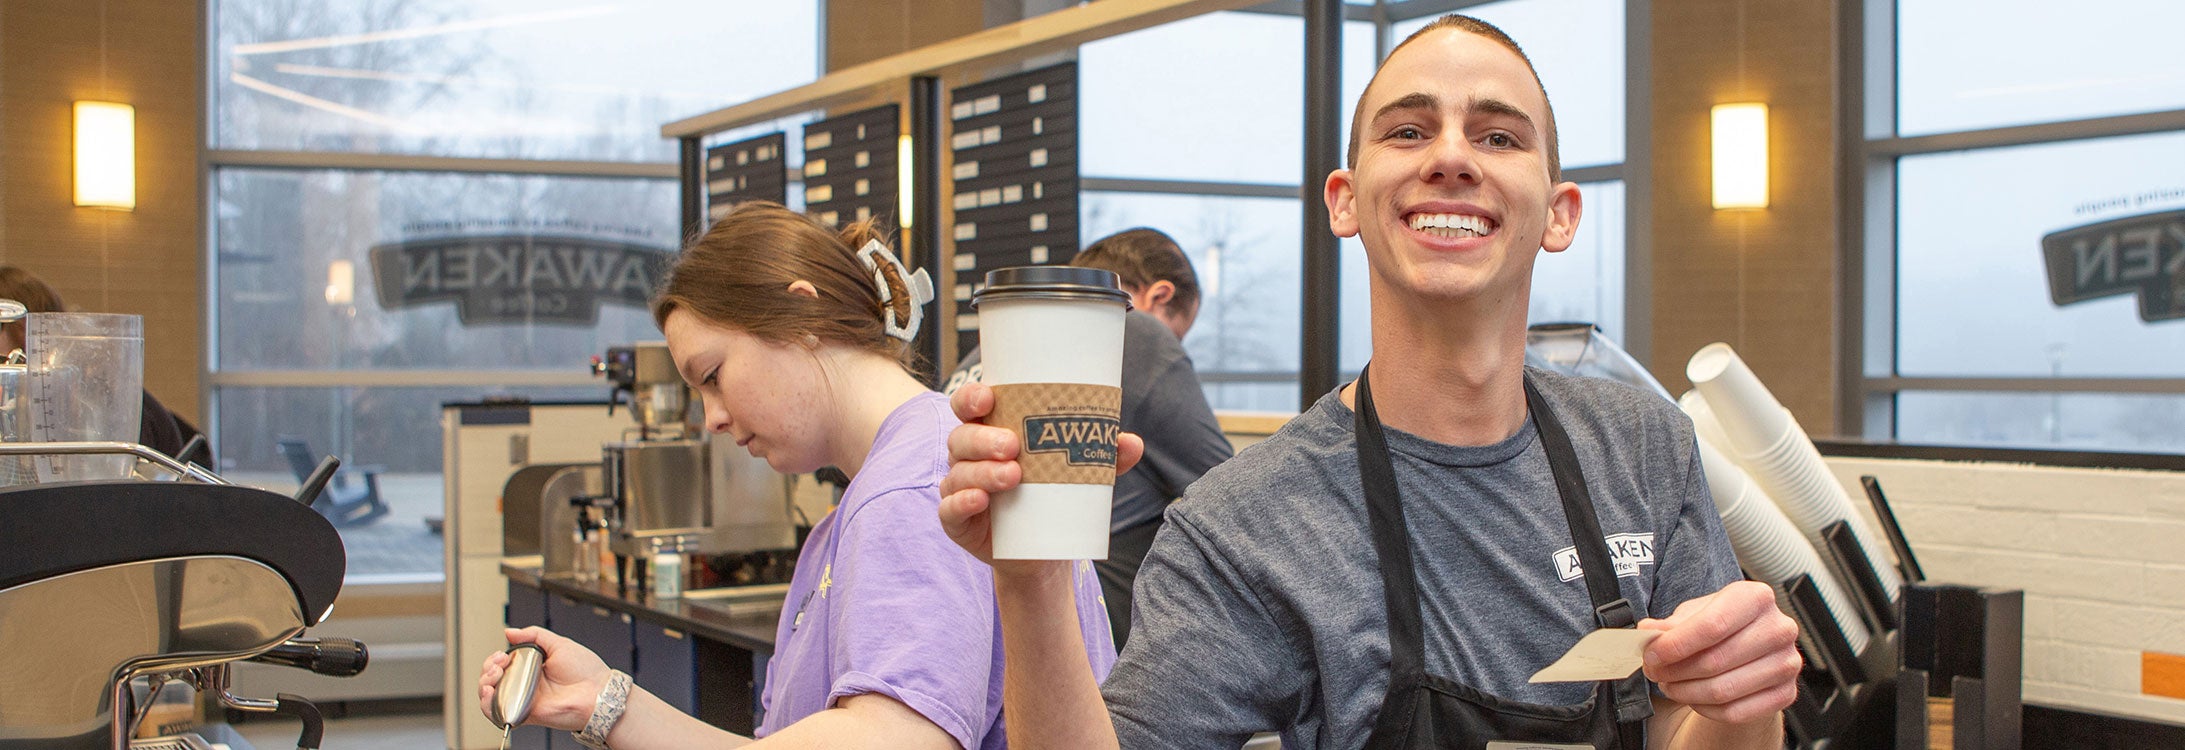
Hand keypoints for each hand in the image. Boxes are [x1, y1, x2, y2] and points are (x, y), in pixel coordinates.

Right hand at [478, 627, 611, 731]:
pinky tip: (489, 692)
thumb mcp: (559, 644)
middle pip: (492, 679)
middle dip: (488, 669)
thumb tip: (510, 631)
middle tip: (499, 664)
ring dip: (484, 684)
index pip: (502, 664)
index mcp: (532, 667)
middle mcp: (525, 684)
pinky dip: (487, 705)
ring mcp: (524, 699)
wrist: (597, 692)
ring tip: (493, 676)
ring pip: (490, 696)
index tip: (502, 654)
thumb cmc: (585, 670)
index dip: (495, 659)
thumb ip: (534, 635)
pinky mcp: (525, 714)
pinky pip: (498, 714)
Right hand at [938, 381, 1142, 565]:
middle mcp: (969, 455)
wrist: (1042, 551)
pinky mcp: (958, 521)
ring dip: (981, 471)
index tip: (989, 397)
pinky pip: (949, 509)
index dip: (972, 397)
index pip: (970, 405)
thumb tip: (1131, 442)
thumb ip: (1105, 457)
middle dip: (983, 438)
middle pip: (962, 436)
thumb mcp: (1080, 473)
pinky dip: (961, 503)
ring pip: (958, 472)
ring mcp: (960, 487)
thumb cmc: (1054, 494)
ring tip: (1013, 476)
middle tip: (1012, 445)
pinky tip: (980, 500)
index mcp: (990, 431)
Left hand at [1638, 581, 1801, 724]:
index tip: (1652, 654)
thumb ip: (1670, 624)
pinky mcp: (1786, 693)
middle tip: (1655, 672)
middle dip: (1675, 670)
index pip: (1712, 625)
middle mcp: (1778, 628)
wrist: (1751, 655)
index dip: (1676, 644)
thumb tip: (1648, 631)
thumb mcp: (1694, 616)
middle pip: (1715, 660)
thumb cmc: (1722, 630)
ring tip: (1670, 684)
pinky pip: (1735, 711)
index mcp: (1756, 598)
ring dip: (1685, 691)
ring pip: (1722, 690)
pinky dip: (1705, 709)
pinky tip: (1693, 697)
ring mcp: (1787, 663)